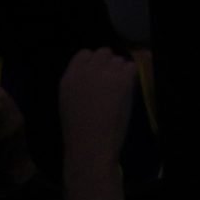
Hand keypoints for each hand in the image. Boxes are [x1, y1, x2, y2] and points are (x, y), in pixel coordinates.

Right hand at [59, 48, 139, 185]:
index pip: (84, 54)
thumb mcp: (68, 102)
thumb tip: (94, 74)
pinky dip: (131, 77)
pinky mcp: (120, 81)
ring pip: (119, 60)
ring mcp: (103, 74)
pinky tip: (127, 90)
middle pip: (103, 52)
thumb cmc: (78, 133)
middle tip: (112, 81)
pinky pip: (131, 67)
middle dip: (109, 64)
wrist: (90, 147)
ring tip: (119, 91)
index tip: (98, 75)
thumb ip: (78, 84)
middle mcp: (85, 71)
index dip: (93, 63)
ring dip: (121, 71)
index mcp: (69, 78)